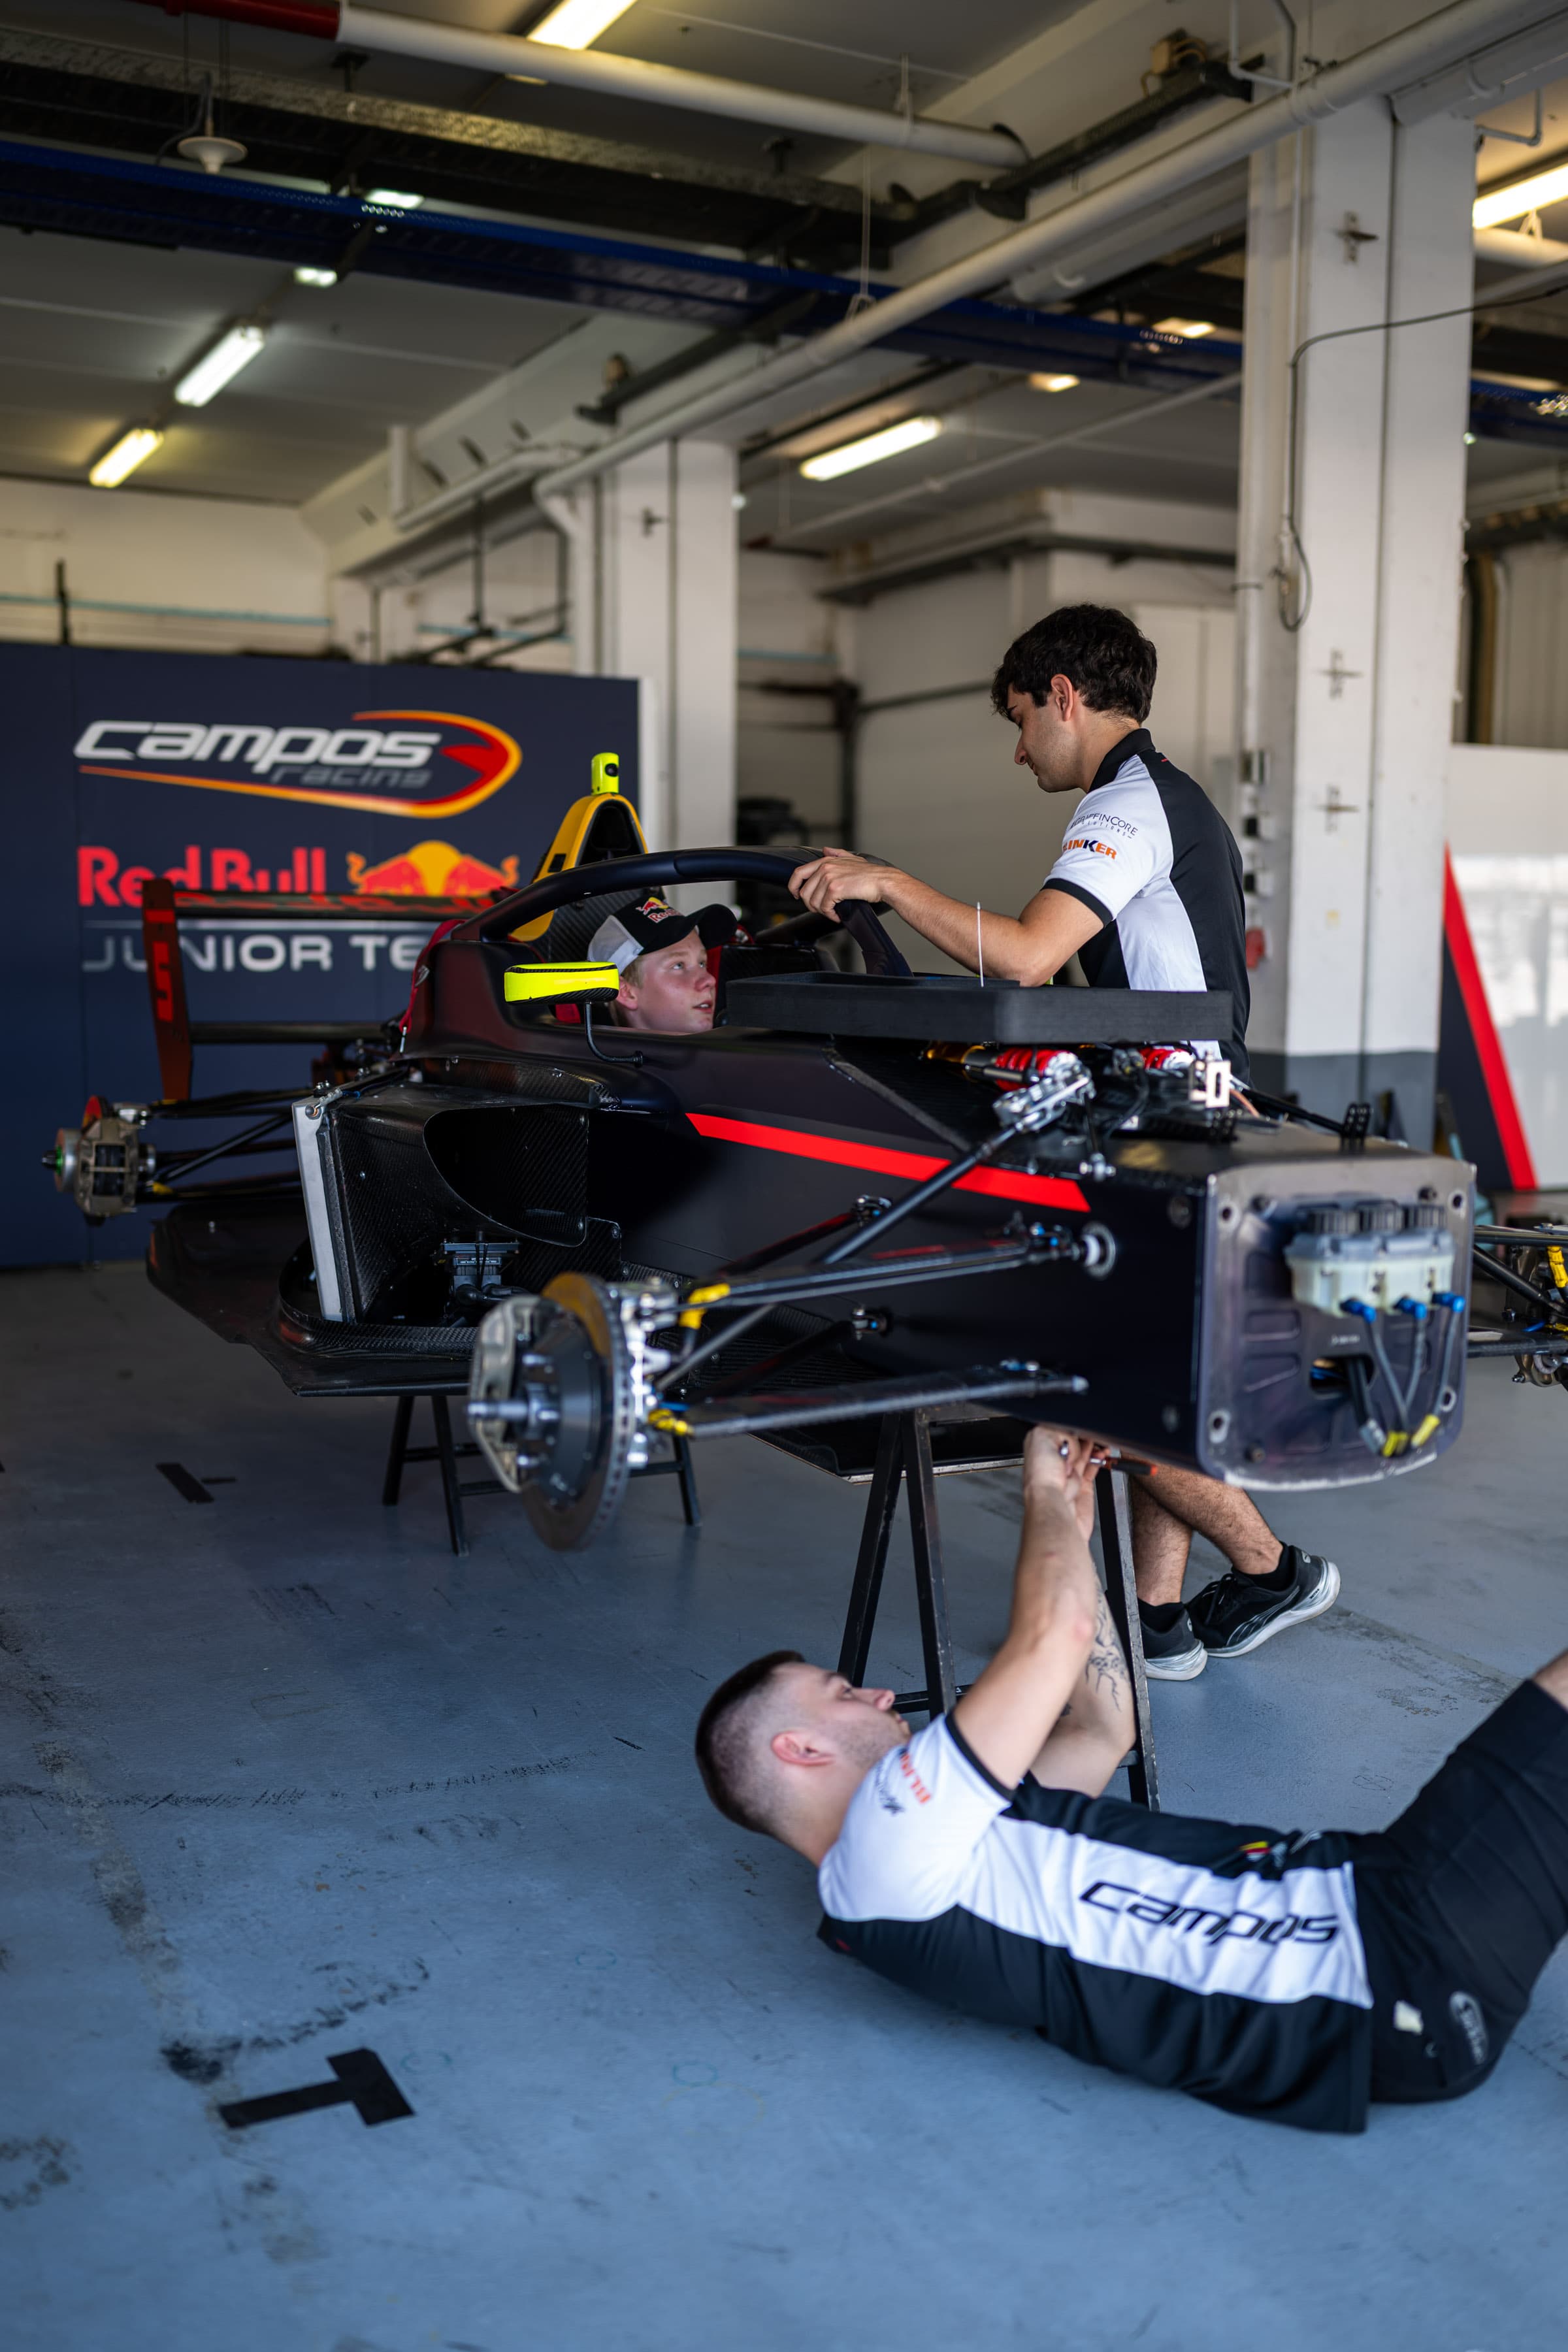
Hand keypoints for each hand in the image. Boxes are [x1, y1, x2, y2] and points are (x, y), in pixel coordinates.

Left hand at [788, 848, 898, 918]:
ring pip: (813, 902)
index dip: (793, 886)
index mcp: (826, 861)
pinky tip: (837, 915)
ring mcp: (829, 878)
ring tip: (833, 912)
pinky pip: (824, 908)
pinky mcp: (835, 889)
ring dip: (822, 911)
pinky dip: (830, 915)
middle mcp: (825, 868)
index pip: (798, 873)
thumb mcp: (852, 859)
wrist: (883, 882)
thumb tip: (826, 850)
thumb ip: (837, 854)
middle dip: (812, 905)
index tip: (796, 895)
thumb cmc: (870, 874)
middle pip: (805, 892)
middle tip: (823, 909)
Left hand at [1022, 1425, 1103, 1541]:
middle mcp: (1052, 1460)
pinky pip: (1093, 1467)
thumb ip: (1059, 1430)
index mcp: (1038, 1447)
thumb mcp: (1043, 1437)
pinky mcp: (1082, 1484)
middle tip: (1091, 1432)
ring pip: (1085, 1453)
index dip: (1069, 1426)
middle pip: (1073, 1441)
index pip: (1057, 1429)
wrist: (1054, 1506)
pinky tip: (1101, 1453)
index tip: (1080, 1425)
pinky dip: (1099, 1459)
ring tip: (1100, 1442)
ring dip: (1094, 1446)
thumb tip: (1074, 1436)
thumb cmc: (1040, 1478)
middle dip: (1083, 1436)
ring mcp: (1068, 1472)